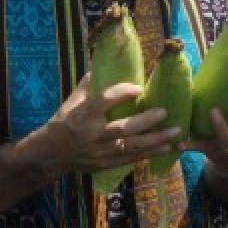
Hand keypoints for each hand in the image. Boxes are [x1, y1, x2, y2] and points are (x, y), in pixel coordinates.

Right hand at [35, 75, 181, 177]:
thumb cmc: (63, 123)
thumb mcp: (71, 101)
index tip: (139, 88)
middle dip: (147, 121)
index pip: (104, 101)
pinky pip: (132, 159)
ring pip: (133, 147)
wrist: (51, 154)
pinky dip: (150, 154)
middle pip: (124, 128)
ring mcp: (101, 151)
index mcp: (83, 114)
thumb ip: (88, 85)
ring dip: (156, 140)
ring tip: (176, 133)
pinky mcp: (106, 164)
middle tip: (165, 112)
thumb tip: (103, 64)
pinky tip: (166, 148)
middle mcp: (94, 133)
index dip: (122, 93)